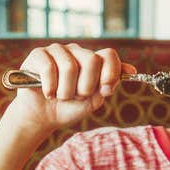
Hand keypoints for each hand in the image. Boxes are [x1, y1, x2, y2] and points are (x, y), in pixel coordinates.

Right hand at [10, 43, 135, 130]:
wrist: (41, 118)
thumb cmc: (68, 108)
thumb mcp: (92, 100)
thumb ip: (108, 85)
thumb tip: (131, 70)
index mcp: (92, 60)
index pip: (109, 55)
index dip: (111, 71)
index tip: (105, 89)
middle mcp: (76, 51)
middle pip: (91, 60)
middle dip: (85, 86)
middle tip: (76, 96)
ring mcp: (57, 50)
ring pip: (69, 67)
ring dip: (65, 91)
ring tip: (59, 96)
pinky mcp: (38, 54)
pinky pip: (49, 68)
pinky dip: (49, 87)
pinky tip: (47, 93)